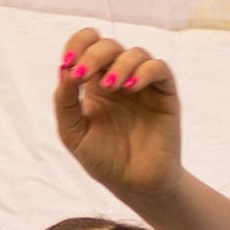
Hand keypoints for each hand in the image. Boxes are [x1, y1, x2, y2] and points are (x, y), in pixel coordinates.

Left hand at [53, 31, 183, 202]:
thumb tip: (64, 69)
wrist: (133, 184)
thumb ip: (65, 102)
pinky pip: (159, 69)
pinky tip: (132, 87)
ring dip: (119, 64)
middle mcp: (118, 77)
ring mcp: (143, 84)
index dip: (77, 44)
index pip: (87, 45)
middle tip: (84, 74)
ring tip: (111, 86)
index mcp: (94, 82)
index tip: (68, 63)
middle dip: (94, 54)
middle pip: (109, 45)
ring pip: (135, 53)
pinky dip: (145, 71)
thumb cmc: (103, 159)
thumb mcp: (73, 132)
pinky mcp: (164, 94)